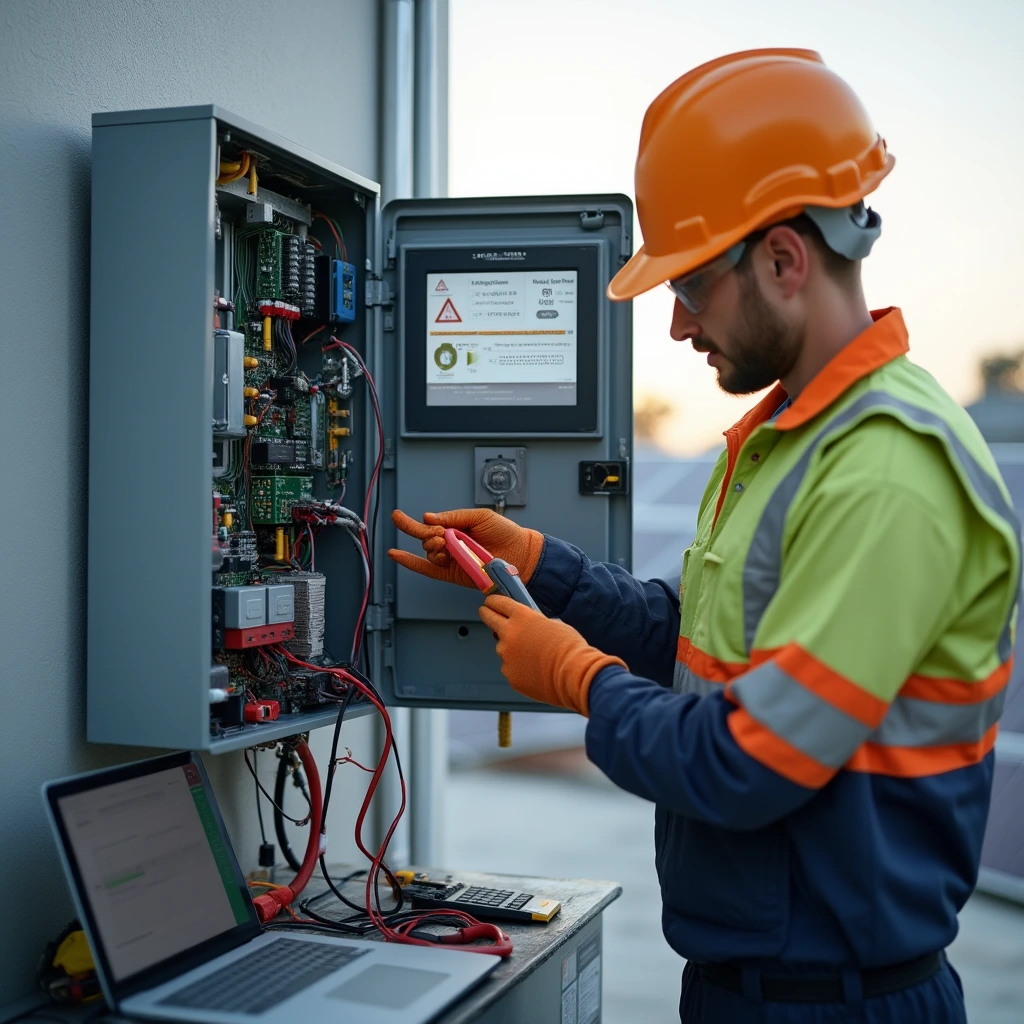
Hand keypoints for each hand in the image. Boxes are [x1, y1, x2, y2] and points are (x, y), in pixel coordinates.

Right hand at [388, 508, 544, 588]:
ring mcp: (451, 560)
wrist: (520, 553)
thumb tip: (429, 517)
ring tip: (446, 546)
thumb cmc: (505, 533)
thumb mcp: (479, 516)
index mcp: (456, 529)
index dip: (420, 524)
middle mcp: (451, 545)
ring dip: (432, 547)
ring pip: (428, 553)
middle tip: (440, 535)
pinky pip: (427, 569)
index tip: (410, 519)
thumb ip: (454, 516)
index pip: (429, 525)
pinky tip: (396, 554)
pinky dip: (410, 562)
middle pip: (425, 539)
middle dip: (427, 535)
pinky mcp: (452, 574)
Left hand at [478, 595, 625, 715]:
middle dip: (487, 614)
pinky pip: (509, 667)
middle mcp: (509, 634)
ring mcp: (506, 655)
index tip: (490, 602)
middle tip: (487, 613)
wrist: (574, 675)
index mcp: (522, 617)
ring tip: (532, 655)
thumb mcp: (555, 625)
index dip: (493, 601)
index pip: (499, 603)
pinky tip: (534, 670)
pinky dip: (518, 667)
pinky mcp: (509, 674)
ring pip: (502, 648)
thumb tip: (531, 628)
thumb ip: (536, 624)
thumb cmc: (570, 649)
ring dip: (511, 648)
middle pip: (489, 618)